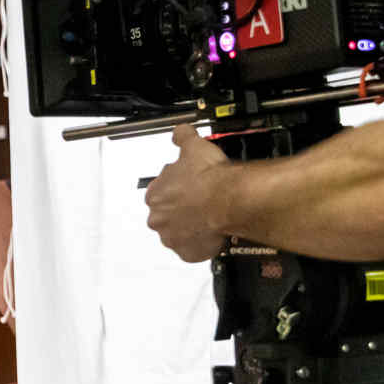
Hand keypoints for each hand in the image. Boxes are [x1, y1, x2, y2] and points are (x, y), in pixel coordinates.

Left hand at [144, 124, 232, 261]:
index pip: (161, 194)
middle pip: (168, 215)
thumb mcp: (193, 147)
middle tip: (200, 204)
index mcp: (155, 195)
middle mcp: (159, 219)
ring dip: (191, 227)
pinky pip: (193, 250)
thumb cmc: (209, 178)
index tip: (189, 189)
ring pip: (179, 233)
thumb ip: (182, 137)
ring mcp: (172, 237)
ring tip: (208, 217)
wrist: (228, 200)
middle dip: (182, 210)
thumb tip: (180, 131)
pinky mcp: (188, 252)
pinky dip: (202, 244)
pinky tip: (212, 233)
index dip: (177, 190)